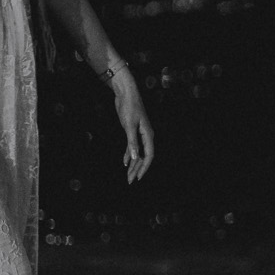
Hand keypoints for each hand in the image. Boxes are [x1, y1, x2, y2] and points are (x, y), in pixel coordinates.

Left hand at [106, 66, 154, 183]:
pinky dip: (129, 154)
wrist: (126, 94)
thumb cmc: (129, 107)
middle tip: (130, 180)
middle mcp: (145, 136)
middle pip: (143, 156)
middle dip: (137, 169)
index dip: (144, 167)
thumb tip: (134, 158)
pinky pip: (132, 147)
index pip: (149, 155)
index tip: (138, 177)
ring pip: (137, 152)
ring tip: (127, 175)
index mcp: (148, 135)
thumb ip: (132, 143)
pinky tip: (125, 162)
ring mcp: (139, 134)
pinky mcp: (132, 131)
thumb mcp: (129, 126)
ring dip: (133, 164)